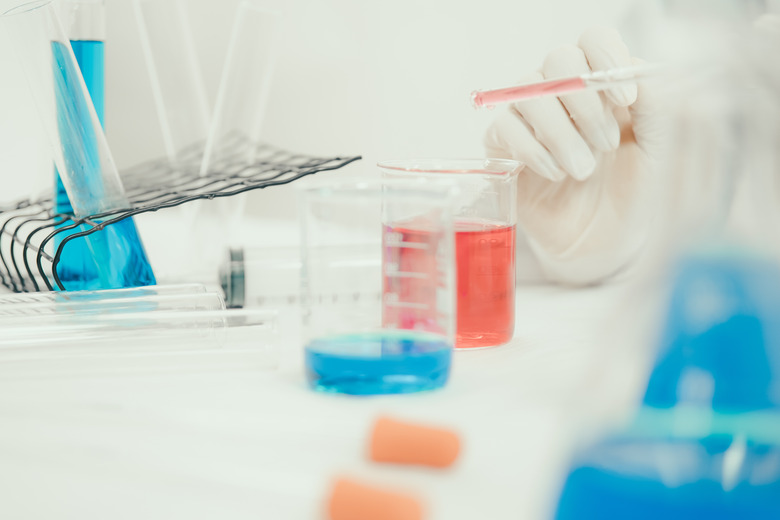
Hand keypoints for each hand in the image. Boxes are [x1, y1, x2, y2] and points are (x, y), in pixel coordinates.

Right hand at [485, 27, 662, 284]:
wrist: (605, 244)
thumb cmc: (634, 193)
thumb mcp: (658, 150)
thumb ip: (657, 106)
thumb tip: (638, 72)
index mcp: (603, 83)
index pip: (594, 40)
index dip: (606, 59)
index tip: (627, 101)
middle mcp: (563, 93)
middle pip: (558, 59)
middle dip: (585, 102)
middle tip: (607, 144)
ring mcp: (530, 118)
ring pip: (528, 93)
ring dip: (561, 132)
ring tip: (583, 170)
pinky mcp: (503, 147)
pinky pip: (504, 127)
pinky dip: (533, 150)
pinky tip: (556, 175)